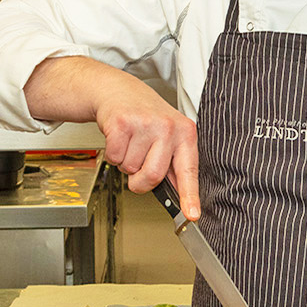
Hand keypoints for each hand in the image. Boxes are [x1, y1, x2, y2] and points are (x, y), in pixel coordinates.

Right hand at [95, 83, 200, 218]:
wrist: (118, 91)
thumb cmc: (146, 116)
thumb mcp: (169, 134)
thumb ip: (175, 164)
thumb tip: (180, 196)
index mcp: (185, 133)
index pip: (189, 170)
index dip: (190, 196)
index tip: (193, 215)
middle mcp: (168, 127)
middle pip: (153, 176)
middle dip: (140, 180)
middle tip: (139, 165)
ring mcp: (145, 124)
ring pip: (130, 169)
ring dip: (126, 163)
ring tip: (131, 143)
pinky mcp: (122, 123)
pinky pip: (114, 158)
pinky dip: (113, 155)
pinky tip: (120, 139)